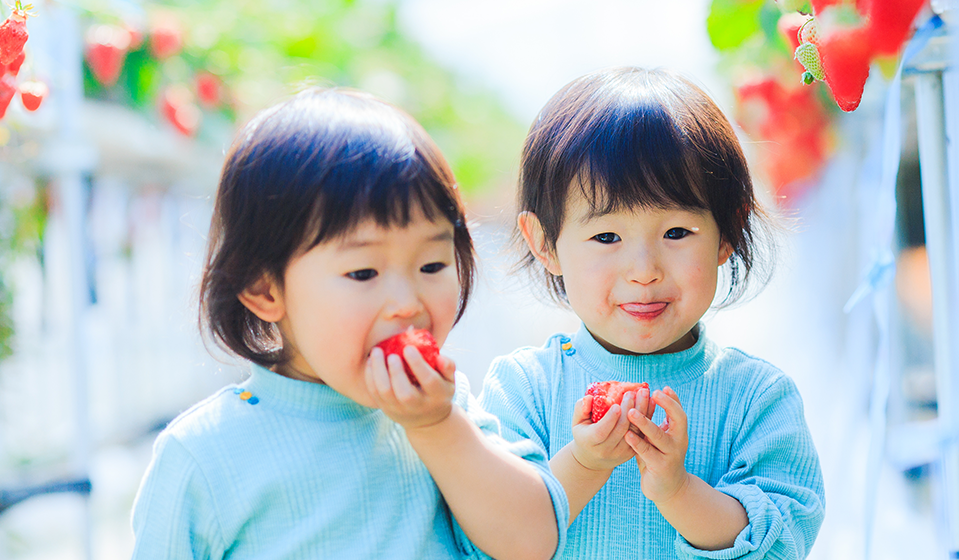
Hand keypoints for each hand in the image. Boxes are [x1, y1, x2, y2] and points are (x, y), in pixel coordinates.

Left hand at [365, 346, 455, 429]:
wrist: (428, 420)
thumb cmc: (438, 391)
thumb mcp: (449, 381)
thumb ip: (448, 366)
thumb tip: (440, 357)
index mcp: (438, 396)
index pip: (429, 381)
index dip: (418, 364)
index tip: (408, 347)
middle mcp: (419, 406)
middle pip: (405, 393)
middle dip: (396, 372)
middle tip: (391, 354)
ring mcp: (400, 409)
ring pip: (385, 393)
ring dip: (378, 372)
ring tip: (376, 352)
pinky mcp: (386, 409)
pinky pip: (375, 394)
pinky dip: (370, 377)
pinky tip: (370, 362)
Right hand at [569, 390, 640, 471]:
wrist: (593, 459)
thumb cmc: (584, 434)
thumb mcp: (577, 422)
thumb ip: (580, 408)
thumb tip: (589, 398)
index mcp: (590, 442)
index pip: (601, 432)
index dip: (610, 419)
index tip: (616, 405)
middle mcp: (606, 450)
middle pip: (621, 430)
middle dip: (628, 410)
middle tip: (632, 393)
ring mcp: (621, 452)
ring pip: (635, 431)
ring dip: (641, 411)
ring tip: (643, 393)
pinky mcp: (632, 451)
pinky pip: (642, 433)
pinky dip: (647, 417)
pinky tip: (651, 402)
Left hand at [626, 386, 690, 504]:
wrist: (668, 488)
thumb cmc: (659, 457)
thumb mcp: (659, 439)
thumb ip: (655, 423)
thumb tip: (646, 399)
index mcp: (679, 432)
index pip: (679, 412)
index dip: (673, 399)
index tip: (663, 387)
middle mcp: (679, 441)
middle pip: (679, 419)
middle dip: (667, 405)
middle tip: (653, 393)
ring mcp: (671, 454)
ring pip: (659, 436)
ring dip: (645, 423)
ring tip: (631, 412)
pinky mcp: (660, 466)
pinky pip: (648, 452)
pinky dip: (637, 443)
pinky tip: (627, 435)